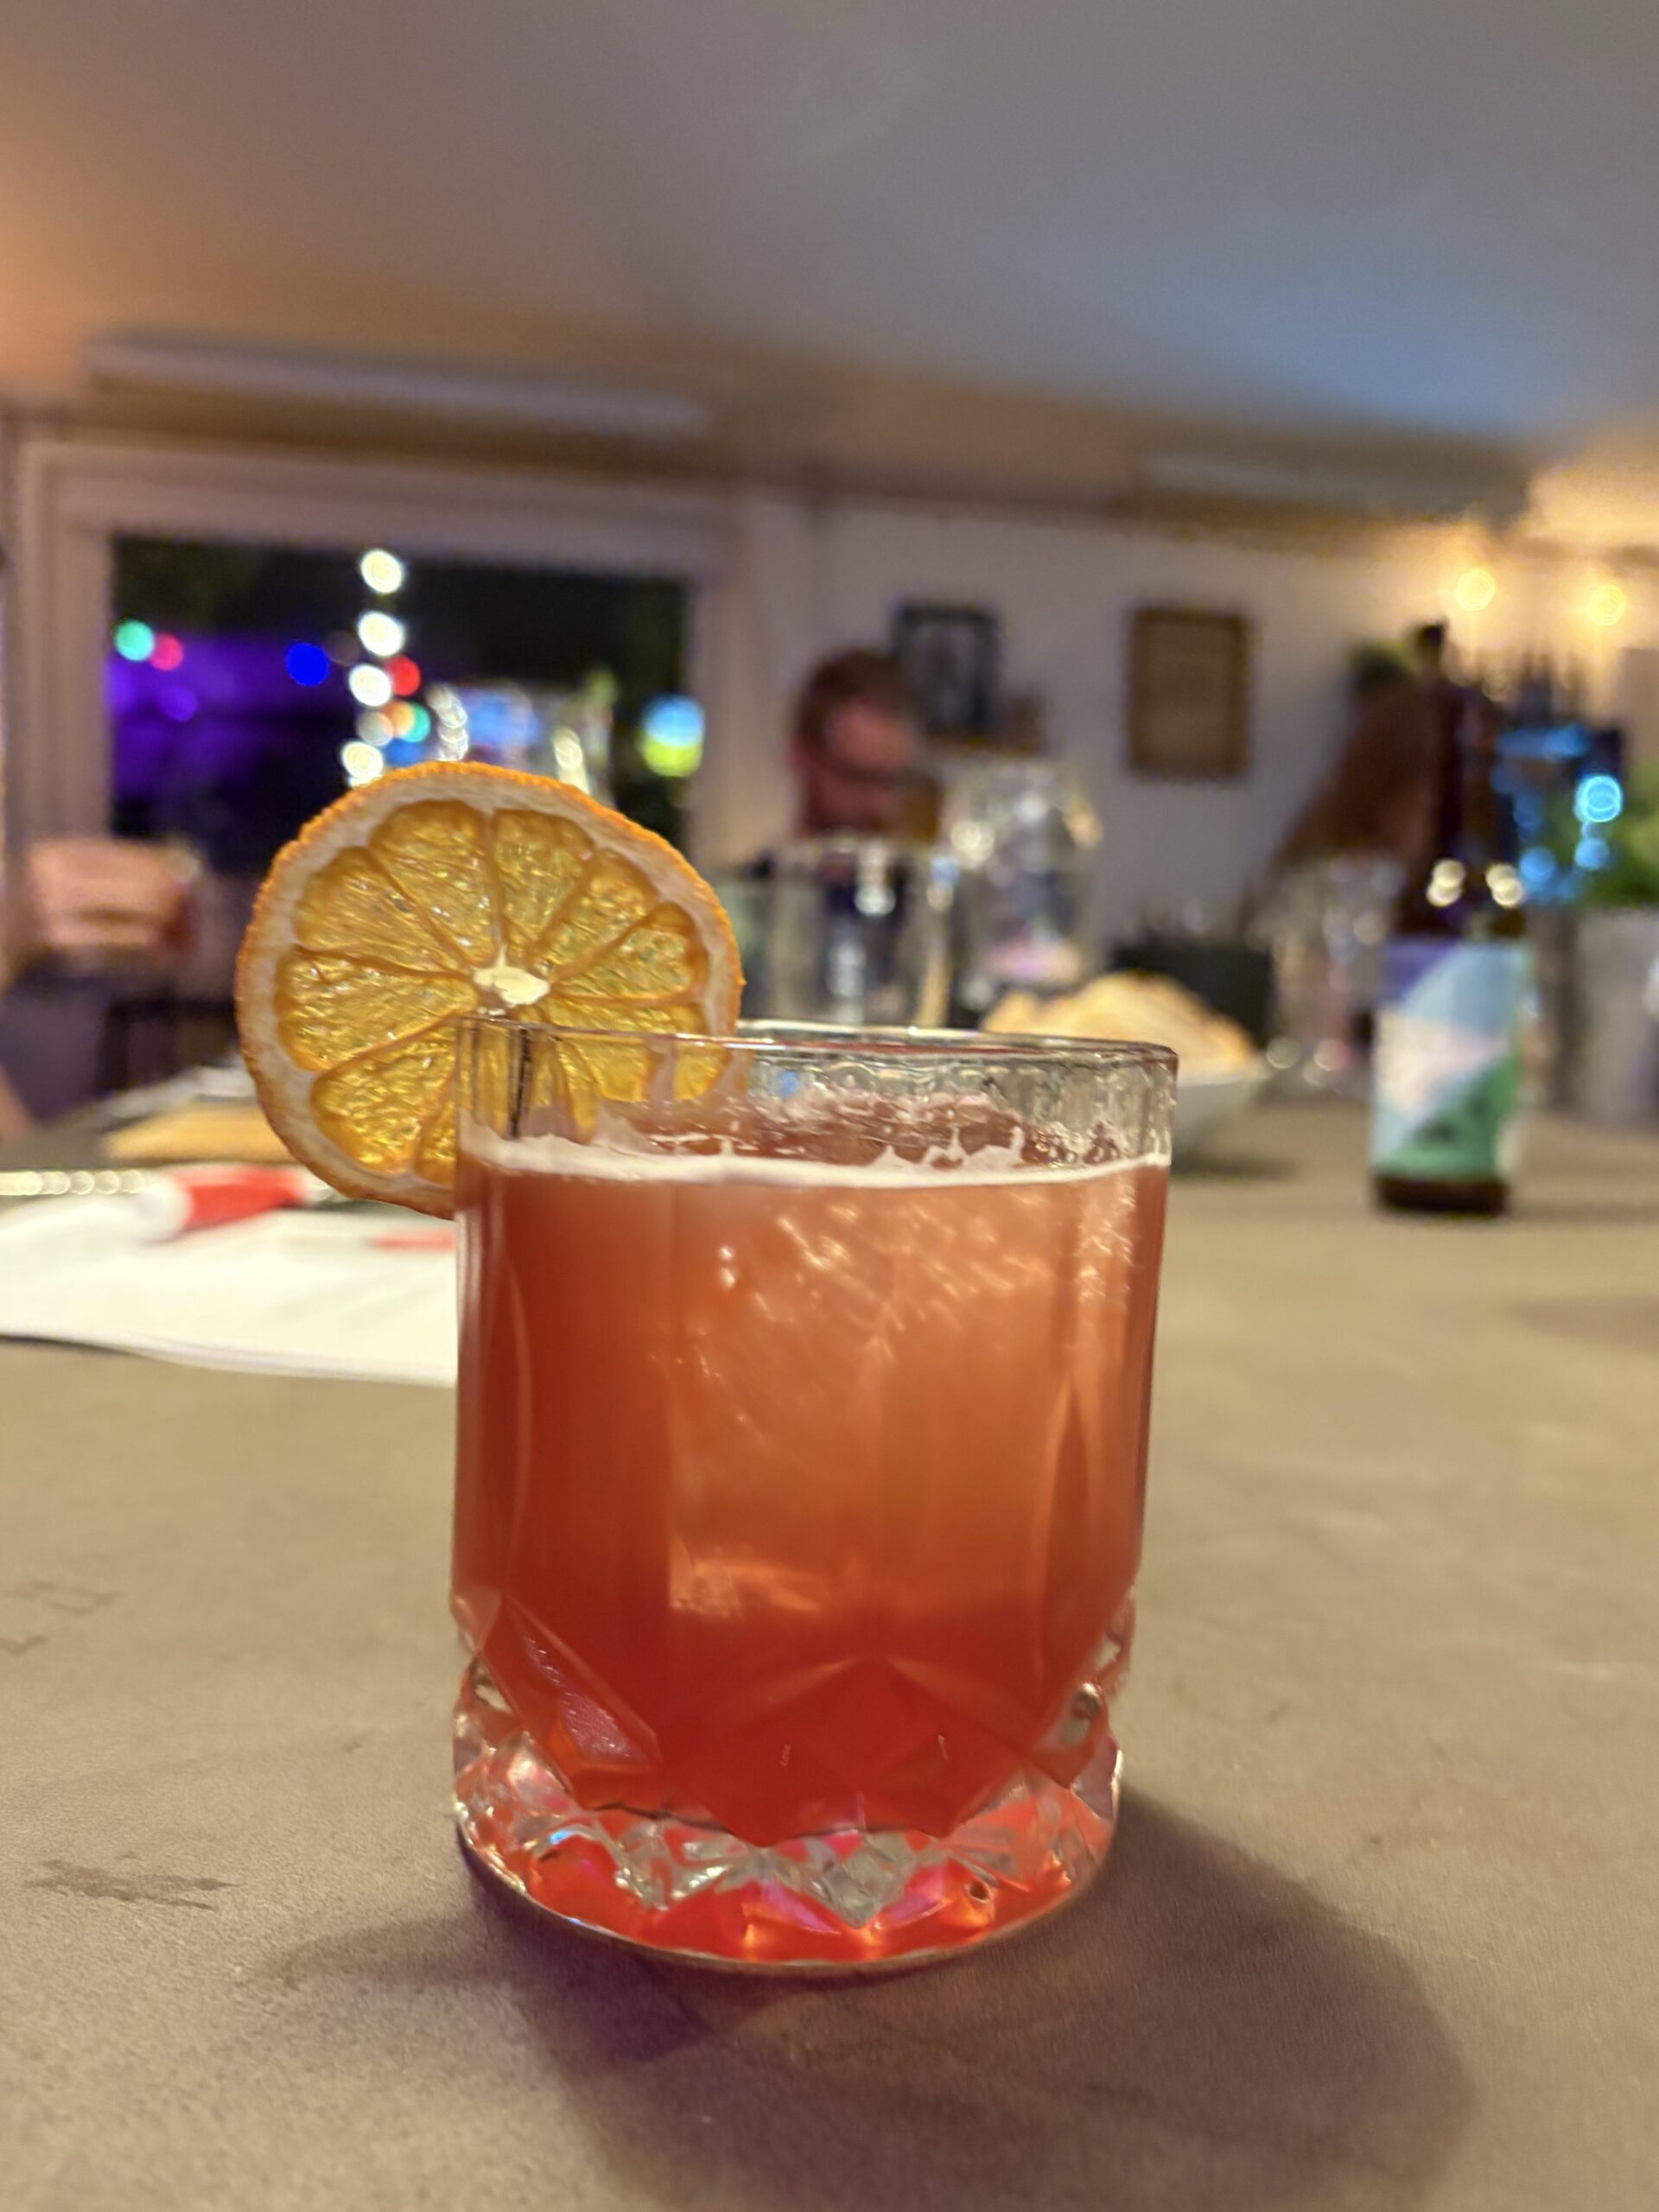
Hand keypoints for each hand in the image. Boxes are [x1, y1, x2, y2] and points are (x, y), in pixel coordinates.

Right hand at [8, 838, 194, 976]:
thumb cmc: (37, 906)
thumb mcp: (64, 874)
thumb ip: (112, 868)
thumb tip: (177, 865)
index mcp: (58, 852)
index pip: (128, 853)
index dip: (165, 867)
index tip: (190, 878)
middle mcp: (55, 876)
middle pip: (138, 885)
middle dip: (174, 899)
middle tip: (192, 910)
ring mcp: (56, 911)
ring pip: (136, 915)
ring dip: (168, 926)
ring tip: (186, 935)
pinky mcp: (61, 943)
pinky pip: (121, 944)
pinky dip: (149, 949)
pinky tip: (165, 953)